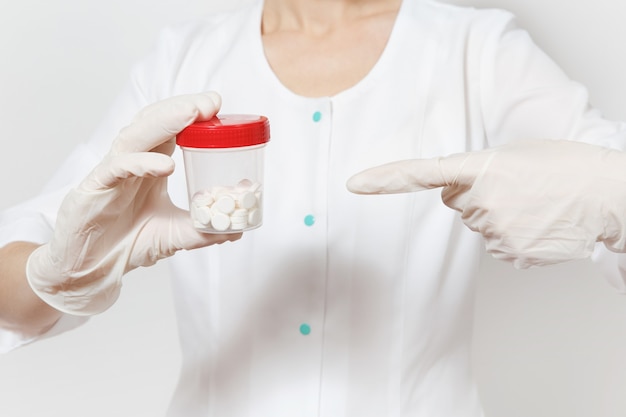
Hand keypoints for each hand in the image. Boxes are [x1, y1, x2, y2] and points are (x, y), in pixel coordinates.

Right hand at [26, 92, 240, 314]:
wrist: (89, 269)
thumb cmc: (126, 243)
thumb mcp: (173, 235)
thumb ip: (201, 231)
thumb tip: (235, 231)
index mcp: (148, 166)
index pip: (170, 130)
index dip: (191, 114)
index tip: (216, 105)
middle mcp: (130, 162)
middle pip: (153, 122)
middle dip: (182, 108)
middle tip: (210, 102)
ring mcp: (111, 172)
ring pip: (135, 136)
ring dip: (164, 122)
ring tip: (191, 114)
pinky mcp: (94, 188)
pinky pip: (117, 168)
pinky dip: (141, 163)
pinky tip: (165, 165)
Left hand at [347, 139, 625, 267]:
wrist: (608, 195)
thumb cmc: (565, 167)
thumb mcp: (517, 154)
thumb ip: (479, 171)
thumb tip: (456, 198)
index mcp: (482, 166)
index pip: (422, 172)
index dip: (386, 179)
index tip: (355, 183)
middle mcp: (482, 200)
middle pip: (457, 202)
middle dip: (476, 196)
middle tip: (515, 188)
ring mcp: (496, 230)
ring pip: (478, 225)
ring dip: (498, 216)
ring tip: (533, 205)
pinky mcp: (510, 254)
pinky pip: (497, 245)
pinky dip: (513, 237)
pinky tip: (538, 225)